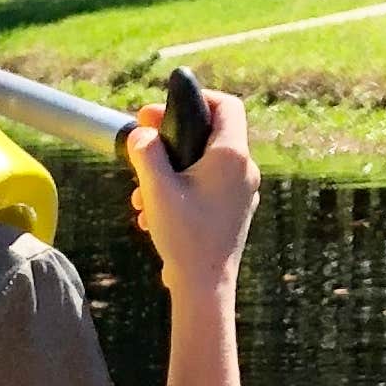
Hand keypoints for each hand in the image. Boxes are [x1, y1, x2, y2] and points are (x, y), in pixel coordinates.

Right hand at [127, 85, 258, 292]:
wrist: (204, 287)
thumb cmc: (184, 237)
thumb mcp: (156, 189)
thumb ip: (146, 153)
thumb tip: (140, 134)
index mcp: (232, 156)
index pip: (226, 105)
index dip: (197, 98)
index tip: (165, 110)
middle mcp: (245, 170)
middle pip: (210, 136)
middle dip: (171, 142)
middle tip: (142, 146)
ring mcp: (243, 193)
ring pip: (205, 165)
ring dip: (171, 173)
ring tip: (142, 196)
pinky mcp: (235, 212)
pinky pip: (209, 189)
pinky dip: (183, 191)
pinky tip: (156, 214)